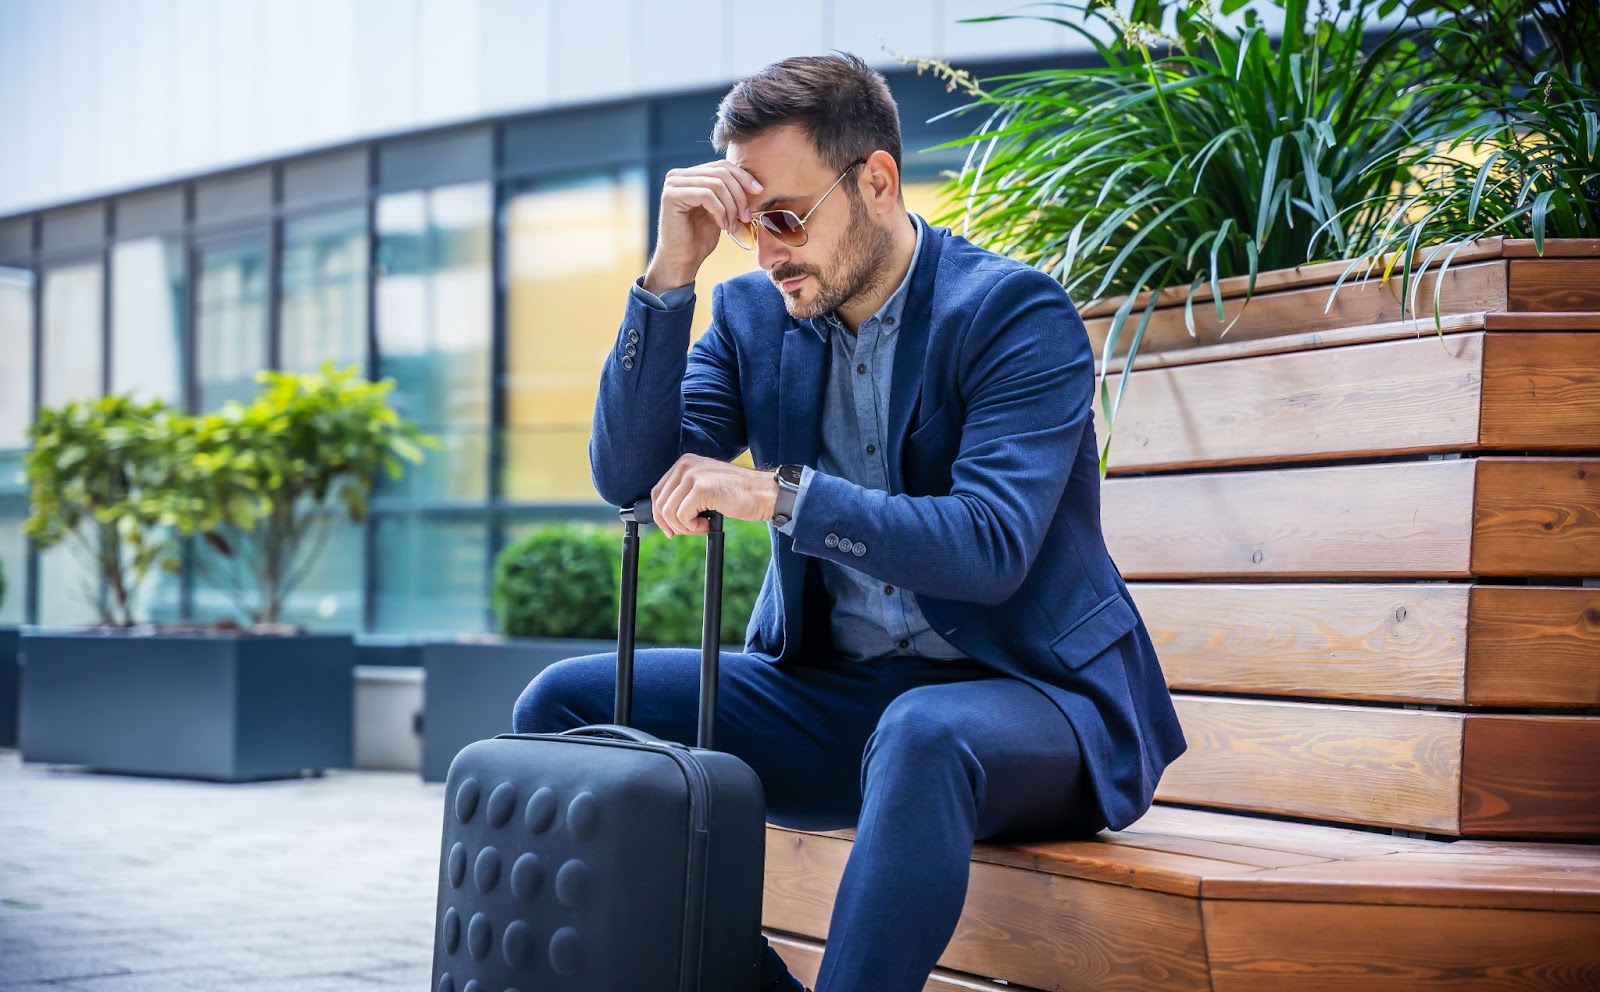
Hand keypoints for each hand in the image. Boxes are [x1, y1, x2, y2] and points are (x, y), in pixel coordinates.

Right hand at [643, 160, 762, 294]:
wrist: (683, 261)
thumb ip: (729, 192)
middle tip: (746, 217)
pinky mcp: (671, 196)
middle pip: (721, 173)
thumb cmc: (700, 239)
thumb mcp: (720, 210)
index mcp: (689, 175)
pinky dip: (720, 211)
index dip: (743, 177)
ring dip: (731, 206)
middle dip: (739, 195)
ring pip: (716, 184)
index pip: (722, 166)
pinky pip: (706, 195)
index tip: (759, 191)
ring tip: (733, 225)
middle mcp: (678, 175)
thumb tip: (754, 182)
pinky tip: (722, 226)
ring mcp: (672, 184)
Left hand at [650, 454, 777, 537]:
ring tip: (703, 526)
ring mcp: (693, 475)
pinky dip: (693, 527)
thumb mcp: (705, 487)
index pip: (657, 492)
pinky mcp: (701, 489)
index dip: (660, 516)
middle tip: (691, 530)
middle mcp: (686, 465)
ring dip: (685, 527)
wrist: (764, 494)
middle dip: (672, 524)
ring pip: (669, 512)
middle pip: (660, 503)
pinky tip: (708, 525)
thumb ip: (685, 493)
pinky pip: (682, 517)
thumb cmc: (737, 495)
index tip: (670, 530)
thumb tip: (663, 516)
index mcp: (685, 463)